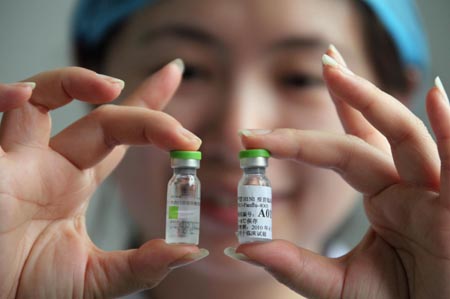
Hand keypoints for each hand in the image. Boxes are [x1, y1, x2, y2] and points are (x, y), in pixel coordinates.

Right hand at [0, 61, 206, 298]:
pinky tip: (23, 95)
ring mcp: (15, 158)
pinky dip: (2, 95)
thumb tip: (192, 251)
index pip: (118, 136)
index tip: (174, 74)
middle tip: (182, 135)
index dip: (148, 108)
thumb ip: (141, 266)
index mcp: (73, 183)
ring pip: (43, 96)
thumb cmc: (23, 290)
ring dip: (76, 81)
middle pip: (102, 119)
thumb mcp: (93, 279)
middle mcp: (47, 163)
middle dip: (145, 114)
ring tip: (113, 87)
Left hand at [232, 47, 449, 297]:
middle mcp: (408, 186)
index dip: (300, 139)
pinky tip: (433, 94)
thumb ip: (292, 265)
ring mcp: (434, 193)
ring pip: (405, 136)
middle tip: (320, 60)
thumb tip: (240, 248)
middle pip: (371, 133)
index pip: (342, 152)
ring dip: (371, 101)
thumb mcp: (337, 286)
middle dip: (345, 96)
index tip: (253, 134)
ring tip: (333, 68)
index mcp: (384, 198)